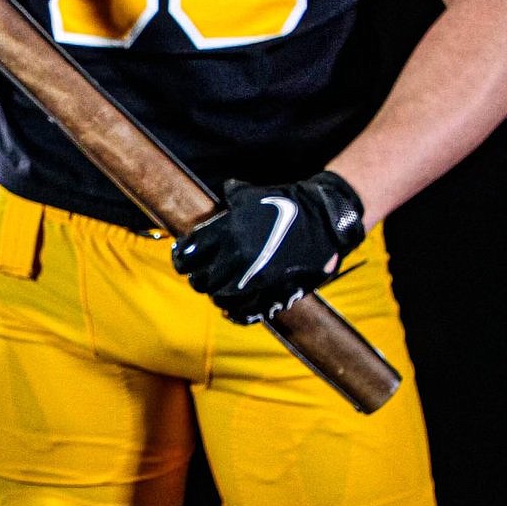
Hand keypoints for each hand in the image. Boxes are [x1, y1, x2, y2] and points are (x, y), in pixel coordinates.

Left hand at [172, 171, 364, 323]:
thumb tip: (225, 192)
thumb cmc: (288, 204)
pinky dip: (235, 313)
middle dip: (200, 278)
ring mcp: (254, 277)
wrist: (324, 220)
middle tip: (204, 274)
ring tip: (221, 287)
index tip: (184, 261)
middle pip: (200, 281)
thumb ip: (233, 197)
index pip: (188, 256)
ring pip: (219, 297)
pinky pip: (244, 311)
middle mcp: (236, 256)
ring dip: (217, 293)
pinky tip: (231, 310)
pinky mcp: (272, 292)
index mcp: (226, 232)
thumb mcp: (254, 195)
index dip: (182, 260)